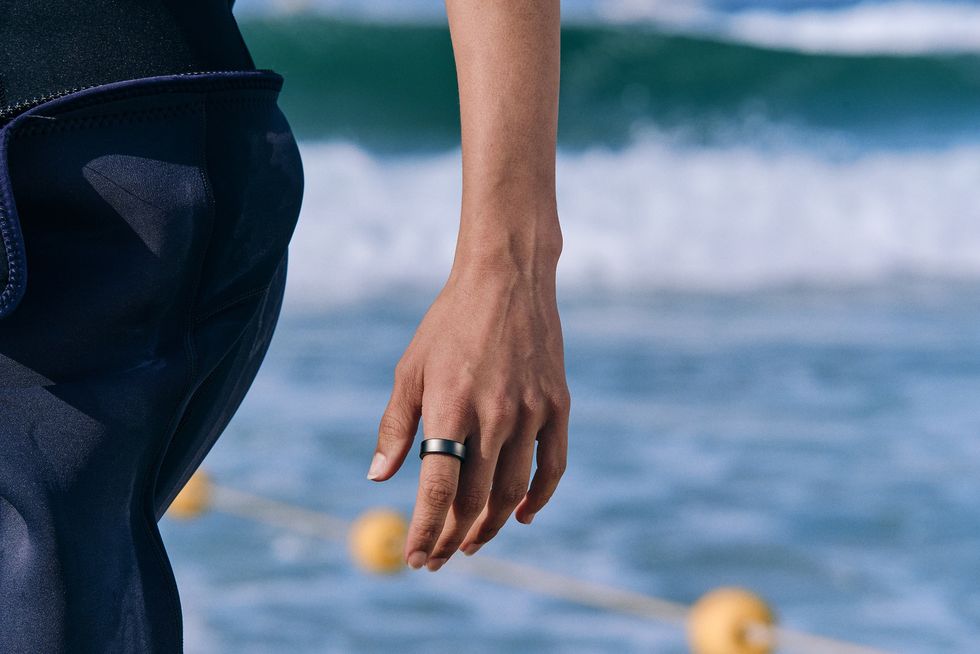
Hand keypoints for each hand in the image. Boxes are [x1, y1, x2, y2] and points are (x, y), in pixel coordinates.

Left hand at [367, 262, 568, 570]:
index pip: (436, 487)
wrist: (506, 278)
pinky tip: (523, 518)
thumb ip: (396, 426)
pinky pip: (552, 466)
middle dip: (453, 536)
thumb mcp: (411, 369)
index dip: (425, 530)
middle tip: (440, 557)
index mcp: (449, 405)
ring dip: (491, 526)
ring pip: (513, 490)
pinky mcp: (557, 405)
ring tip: (473, 543)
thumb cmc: (449, 324)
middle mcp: (494, 413)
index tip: (415, 558)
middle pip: (475, 498)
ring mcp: (531, 410)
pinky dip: (538, 499)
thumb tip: (378, 479)